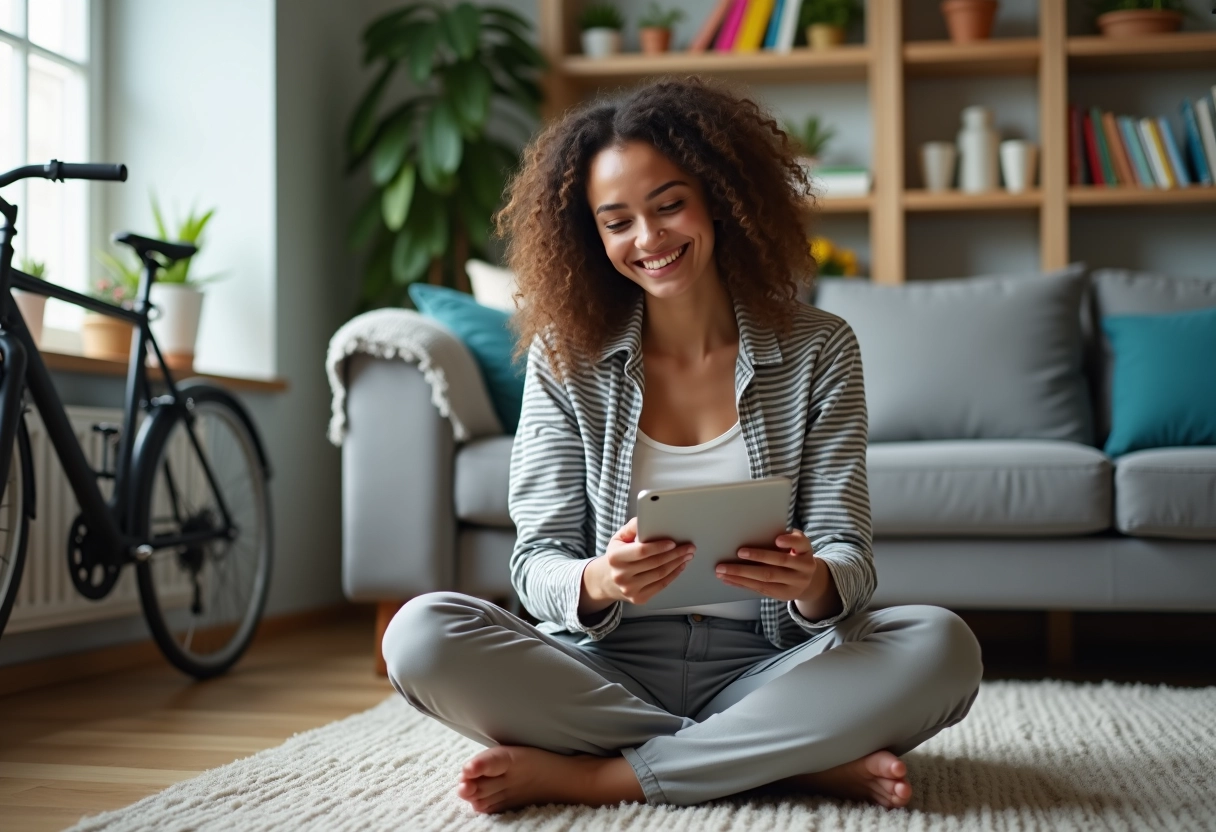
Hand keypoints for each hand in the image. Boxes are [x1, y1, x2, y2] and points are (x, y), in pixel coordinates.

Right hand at [580, 517, 694, 614]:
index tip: (673, 542)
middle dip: (675, 554)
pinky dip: (674, 574)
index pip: (641, 551)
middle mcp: (621, 575)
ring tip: (687, 554)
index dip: (659, 547)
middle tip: (688, 547)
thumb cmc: (618, 555)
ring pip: (660, 574)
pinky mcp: (639, 598)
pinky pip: (661, 585)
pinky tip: (680, 566)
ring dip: (677, 563)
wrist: (608, 580)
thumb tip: (646, 519)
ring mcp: (630, 588)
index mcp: (615, 557)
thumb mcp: (619, 538)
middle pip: (654, 563)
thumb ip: (633, 527)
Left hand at [716, 529, 839, 618]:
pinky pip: (760, 589)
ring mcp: (794, 584)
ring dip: (742, 574)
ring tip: (723, 570)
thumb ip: (785, 538)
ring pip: (766, 579)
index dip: (790, 541)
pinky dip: (742, 584)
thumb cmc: (794, 554)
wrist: (808, 581)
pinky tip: (728, 579)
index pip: (801, 543)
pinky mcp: (782, 595)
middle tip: (738, 552)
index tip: (777, 539)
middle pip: (779, 562)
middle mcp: (803, 568)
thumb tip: (754, 531)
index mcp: (805, 550)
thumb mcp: (797, 544)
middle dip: (757, 557)